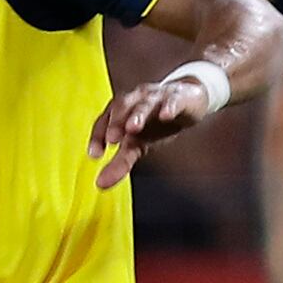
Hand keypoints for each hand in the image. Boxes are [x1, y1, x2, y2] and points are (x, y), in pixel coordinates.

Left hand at [89, 72, 216, 189]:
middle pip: (121, 107)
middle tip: (112, 139)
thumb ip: (120, 163)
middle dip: (115, 122)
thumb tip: (101, 185)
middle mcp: (136, 101)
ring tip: (132, 128)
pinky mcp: (179, 97)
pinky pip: (173, 100)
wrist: (187, 99)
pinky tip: (166, 116)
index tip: (94, 155)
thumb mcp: (138, 144)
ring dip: (138, 114)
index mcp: (121, 111)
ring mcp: (157, 97)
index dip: (97, 135)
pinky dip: (169, 107)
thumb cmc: (156, 122)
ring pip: (145, 103)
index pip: (104, 120)